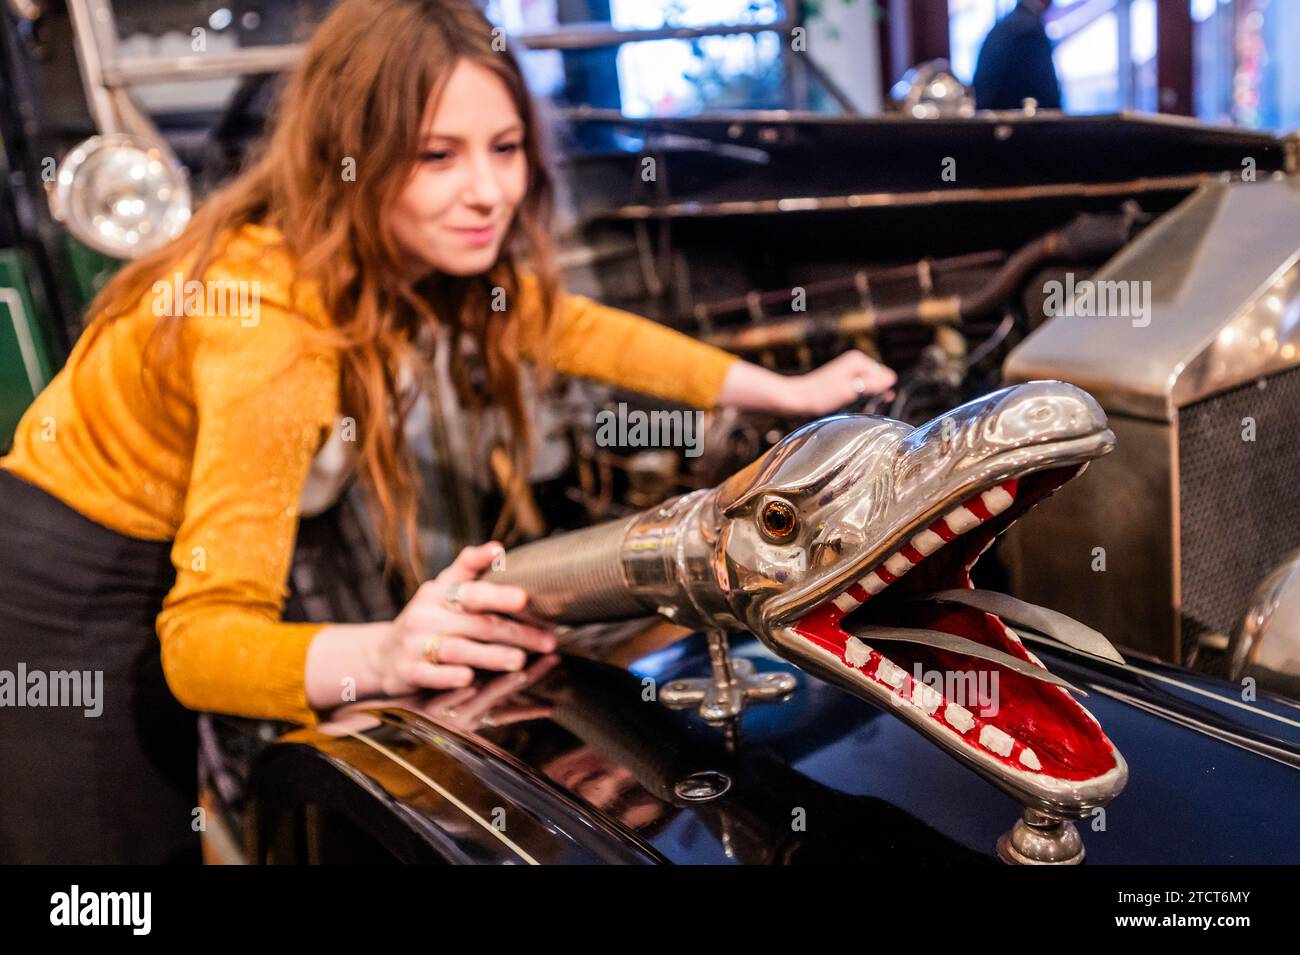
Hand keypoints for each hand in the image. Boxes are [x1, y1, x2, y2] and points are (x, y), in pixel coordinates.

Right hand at [368, 542, 556, 696]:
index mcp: (439, 592)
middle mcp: (426, 613)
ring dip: (490, 655)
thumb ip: (470, 574)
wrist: (381, 654)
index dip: (487, 573)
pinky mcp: (406, 670)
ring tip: (519, 660)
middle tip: (545, 638)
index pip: (466, 579)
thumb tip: (500, 551)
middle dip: (514, 629)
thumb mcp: (442, 594)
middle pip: (475, 620)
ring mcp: (414, 642)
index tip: (509, 570)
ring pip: (457, 648)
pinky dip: (449, 676)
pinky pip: (429, 673)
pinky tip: (469, 678)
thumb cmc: (427, 622)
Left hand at [785, 350, 895, 415]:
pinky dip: (858, 395)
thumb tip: (891, 380)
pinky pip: (861, 386)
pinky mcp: (844, 376)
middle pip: (878, 379)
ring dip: (866, 395)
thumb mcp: (850, 391)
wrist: (798, 397)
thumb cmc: (821, 396)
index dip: (881, 391)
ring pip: (870, 384)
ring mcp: (850, 368)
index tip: (867, 401)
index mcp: (858, 360)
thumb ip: (872, 385)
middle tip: (856, 402)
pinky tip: (848, 400)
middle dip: (874, 393)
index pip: (885, 376)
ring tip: (850, 401)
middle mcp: (855, 360)